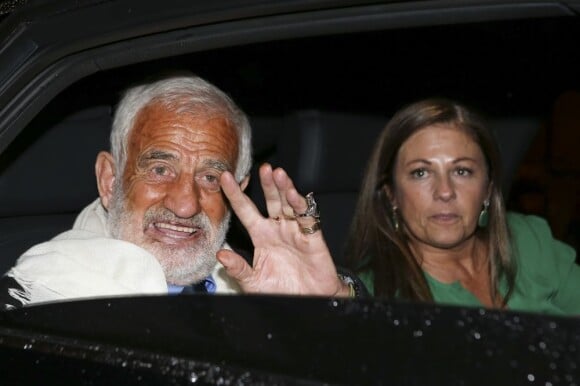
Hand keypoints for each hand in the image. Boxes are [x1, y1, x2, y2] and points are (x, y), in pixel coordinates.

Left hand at [217, 163, 349, 296]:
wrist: (306, 303)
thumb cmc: (280, 291)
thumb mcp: (253, 282)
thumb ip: (238, 268)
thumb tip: (220, 255)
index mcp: (261, 236)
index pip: (246, 210)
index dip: (236, 194)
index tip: (224, 178)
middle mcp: (278, 229)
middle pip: (271, 201)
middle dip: (267, 184)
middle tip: (262, 167)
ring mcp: (295, 231)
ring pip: (289, 204)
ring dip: (284, 188)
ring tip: (277, 174)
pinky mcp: (312, 237)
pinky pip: (306, 217)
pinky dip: (300, 205)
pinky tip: (293, 195)